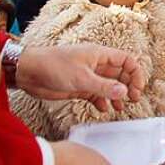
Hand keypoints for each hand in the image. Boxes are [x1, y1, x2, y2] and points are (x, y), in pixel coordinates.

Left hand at [16, 44, 145, 112]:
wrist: (28, 72)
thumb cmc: (53, 66)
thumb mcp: (82, 78)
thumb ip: (104, 86)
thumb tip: (124, 92)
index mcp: (99, 55)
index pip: (126, 60)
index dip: (135, 73)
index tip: (137, 88)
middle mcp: (96, 64)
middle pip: (120, 74)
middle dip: (128, 86)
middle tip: (132, 100)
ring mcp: (87, 76)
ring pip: (109, 85)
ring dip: (116, 95)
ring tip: (120, 107)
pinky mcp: (78, 87)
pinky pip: (96, 94)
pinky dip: (102, 101)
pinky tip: (103, 109)